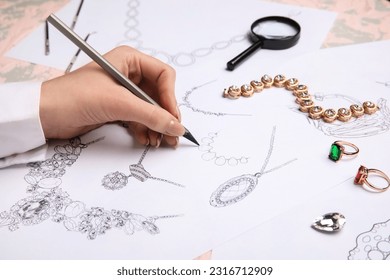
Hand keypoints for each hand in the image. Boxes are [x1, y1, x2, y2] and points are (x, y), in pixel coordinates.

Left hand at [40, 46, 183, 146]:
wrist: (45, 115)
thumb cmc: (75, 97)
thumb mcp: (118, 103)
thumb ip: (151, 115)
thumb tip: (177, 127)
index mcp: (130, 60)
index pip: (164, 75)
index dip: (170, 97)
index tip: (172, 117)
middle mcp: (129, 75)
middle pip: (159, 95)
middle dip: (165, 116)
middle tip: (173, 135)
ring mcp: (123, 93)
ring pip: (151, 109)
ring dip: (157, 126)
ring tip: (159, 142)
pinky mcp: (117, 109)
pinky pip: (140, 119)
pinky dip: (145, 130)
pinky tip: (146, 140)